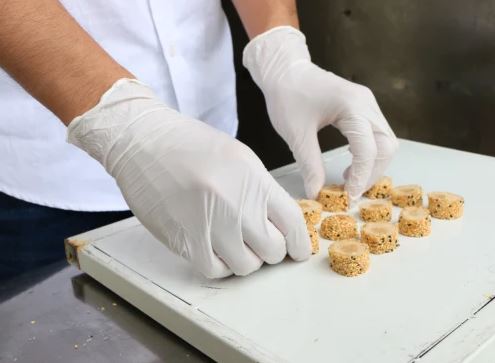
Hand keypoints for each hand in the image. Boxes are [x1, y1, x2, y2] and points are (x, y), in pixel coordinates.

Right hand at [67, 79, 310, 277]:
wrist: (143, 141)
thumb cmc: (191, 145)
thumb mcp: (240, 158)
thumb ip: (263, 191)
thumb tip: (281, 224)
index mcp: (253, 179)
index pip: (292, 223)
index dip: (300, 243)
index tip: (299, 251)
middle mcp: (234, 203)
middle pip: (273, 250)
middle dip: (271, 250)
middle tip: (261, 242)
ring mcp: (208, 223)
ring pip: (246, 265)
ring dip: (246, 259)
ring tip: (235, 243)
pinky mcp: (183, 239)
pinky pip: (214, 269)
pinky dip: (220, 265)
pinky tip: (216, 250)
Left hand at [243, 26, 398, 199]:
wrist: (284, 70)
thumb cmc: (288, 95)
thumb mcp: (296, 134)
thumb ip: (309, 165)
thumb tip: (316, 193)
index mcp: (351, 106)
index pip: (368, 149)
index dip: (361, 176)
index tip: (348, 196)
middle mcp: (366, 103)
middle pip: (386, 146)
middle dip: (372, 172)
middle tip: (351, 190)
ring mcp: (367, 103)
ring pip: (385, 141)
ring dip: (373, 164)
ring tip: (350, 179)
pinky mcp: (363, 106)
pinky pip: (377, 134)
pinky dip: (370, 153)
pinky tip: (351, 163)